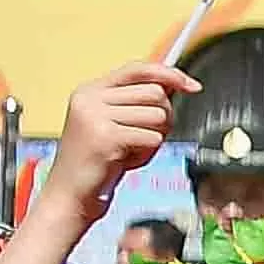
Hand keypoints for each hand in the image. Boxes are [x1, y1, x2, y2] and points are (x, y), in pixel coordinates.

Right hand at [44, 62, 191, 223]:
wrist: (70, 194)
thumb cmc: (97, 162)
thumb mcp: (116, 123)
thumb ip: (139, 102)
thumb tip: (176, 83)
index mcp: (90, 91)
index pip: (138, 69)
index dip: (170, 74)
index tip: (192, 85)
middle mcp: (89, 99)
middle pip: (155, 92)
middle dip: (164, 117)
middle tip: (145, 137)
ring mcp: (94, 116)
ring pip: (158, 115)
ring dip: (154, 137)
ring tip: (130, 150)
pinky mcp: (104, 136)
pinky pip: (153, 137)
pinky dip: (148, 152)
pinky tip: (125, 160)